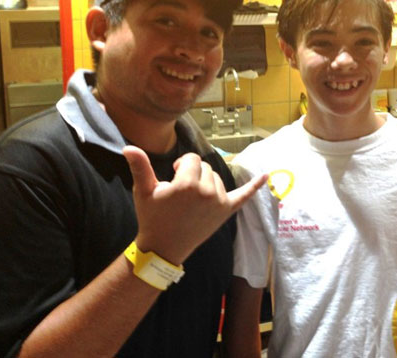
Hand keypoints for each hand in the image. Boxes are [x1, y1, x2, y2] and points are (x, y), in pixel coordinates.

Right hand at [123, 146, 267, 263]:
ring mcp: (219, 202)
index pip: (192, 159)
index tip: (173, 178)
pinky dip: (256, 186)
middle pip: (205, 167)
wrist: (163, 248)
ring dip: (206, 183)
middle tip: (180, 193)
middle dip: (193, 174)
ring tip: (191, 200)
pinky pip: (244, 196)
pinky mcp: (226, 212)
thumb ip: (140, 167)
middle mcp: (207, 192)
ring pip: (217, 178)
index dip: (181, 166)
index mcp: (188, 184)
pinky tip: (267, 176)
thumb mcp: (144, 191)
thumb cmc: (152, 217)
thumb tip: (128, 147)